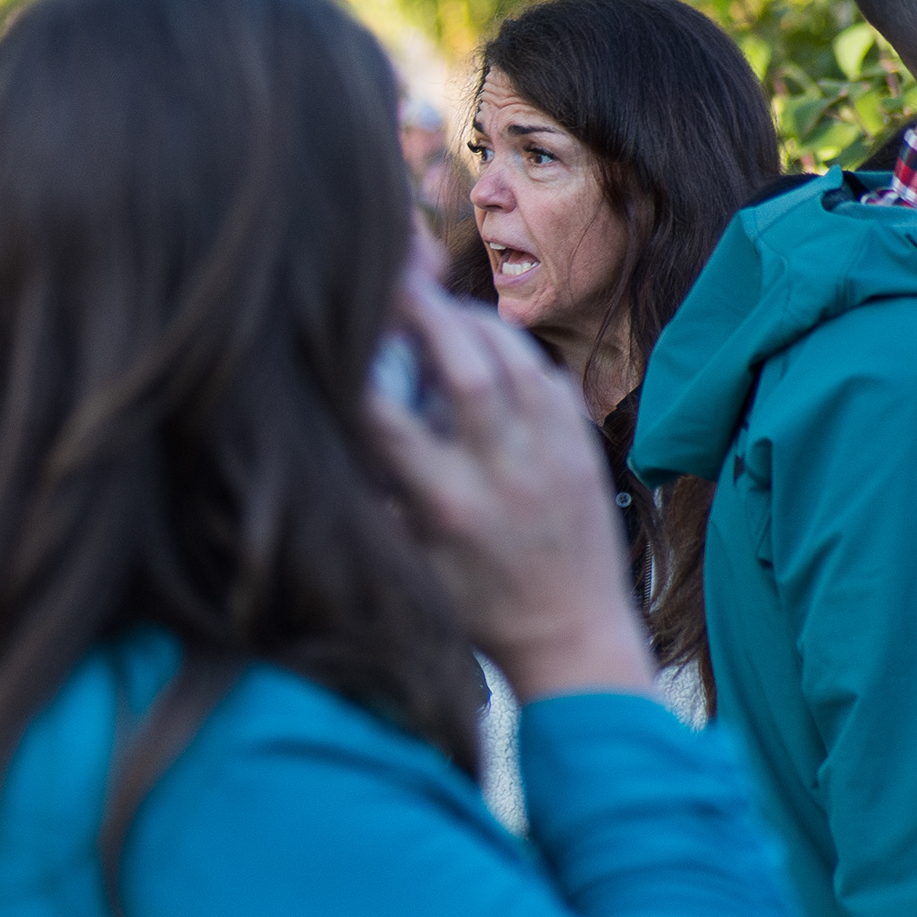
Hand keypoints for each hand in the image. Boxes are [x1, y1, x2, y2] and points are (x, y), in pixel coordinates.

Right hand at [362, 262, 658, 702]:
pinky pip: (548, 377)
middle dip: (425, 316)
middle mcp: (504, 476)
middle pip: (464, 369)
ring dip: (472, 323)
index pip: (388, 423)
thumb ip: (376, 499)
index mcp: (448, 509)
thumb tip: (332, 432)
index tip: (332, 339)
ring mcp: (553, 458)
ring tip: (439, 308)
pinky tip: (487, 345)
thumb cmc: (474, 607)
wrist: (571, 637)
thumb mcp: (409, 564)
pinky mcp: (584, 450)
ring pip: (514, 361)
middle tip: (395, 280)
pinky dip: (514, 352)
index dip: (354, 373)